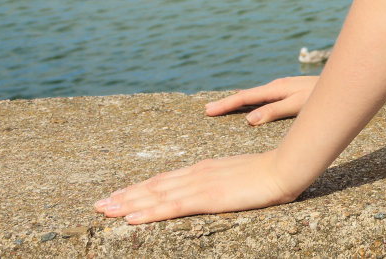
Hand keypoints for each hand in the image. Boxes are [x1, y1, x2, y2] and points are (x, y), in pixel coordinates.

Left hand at [94, 151, 300, 224]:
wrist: (285, 167)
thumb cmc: (270, 171)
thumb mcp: (239, 174)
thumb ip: (221, 180)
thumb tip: (212, 188)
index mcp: (204, 169)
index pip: (164, 179)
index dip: (139, 187)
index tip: (118, 193)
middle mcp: (196, 174)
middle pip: (153, 186)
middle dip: (125, 196)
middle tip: (99, 204)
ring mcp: (200, 186)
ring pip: (155, 196)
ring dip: (127, 204)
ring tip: (104, 210)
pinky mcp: (207, 199)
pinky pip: (171, 207)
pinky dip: (148, 213)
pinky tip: (131, 219)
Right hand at [204, 76, 317, 125]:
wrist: (345, 83)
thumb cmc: (323, 96)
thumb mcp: (299, 105)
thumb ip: (275, 111)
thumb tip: (248, 119)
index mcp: (276, 88)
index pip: (245, 97)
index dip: (226, 105)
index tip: (208, 111)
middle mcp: (277, 86)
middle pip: (247, 95)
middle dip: (227, 102)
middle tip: (207, 110)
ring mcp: (283, 88)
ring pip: (256, 96)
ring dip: (239, 102)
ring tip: (222, 108)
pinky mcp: (290, 92)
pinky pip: (265, 97)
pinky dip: (252, 101)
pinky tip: (250, 106)